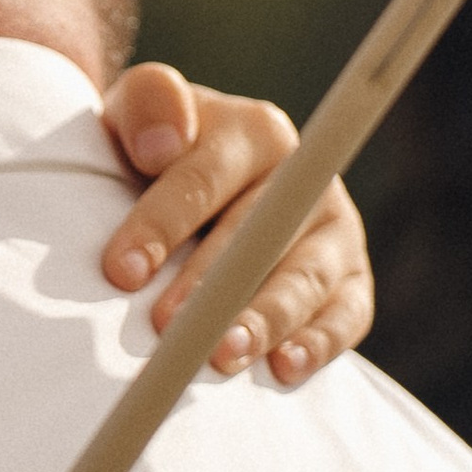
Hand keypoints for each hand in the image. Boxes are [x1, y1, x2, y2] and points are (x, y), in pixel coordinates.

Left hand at [99, 63, 373, 385]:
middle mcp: (304, 178)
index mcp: (255, 131)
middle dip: (211, 283)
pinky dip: (319, 343)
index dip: (161, 224)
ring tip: (221, 356)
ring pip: (305, 276)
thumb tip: (161, 145)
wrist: (188, 178)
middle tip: (167, 327)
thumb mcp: (138, 111)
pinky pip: (346, 313)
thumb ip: (149, 104)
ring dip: (264, 319)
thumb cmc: (156, 150)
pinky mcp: (351, 280)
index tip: (121, 271)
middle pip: (259, 234)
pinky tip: (283, 368)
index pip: (205, 179)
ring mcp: (334, 230)